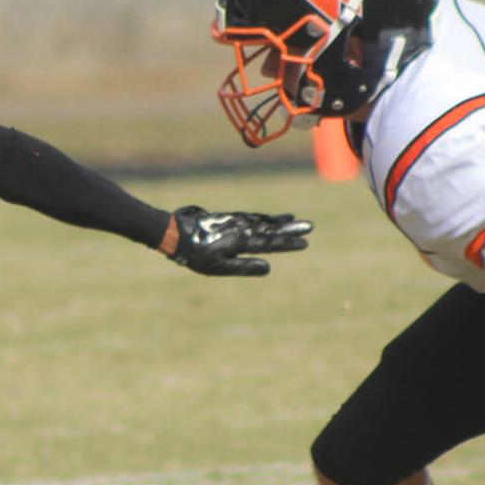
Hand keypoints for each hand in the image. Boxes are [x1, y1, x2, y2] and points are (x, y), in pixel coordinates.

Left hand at [165, 205, 311, 276]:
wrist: (175, 233)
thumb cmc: (195, 255)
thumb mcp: (218, 267)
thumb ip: (243, 266)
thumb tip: (268, 268)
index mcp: (240, 241)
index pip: (269, 242)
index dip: (288, 243)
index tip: (305, 242)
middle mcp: (240, 228)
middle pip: (270, 229)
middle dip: (290, 228)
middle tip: (310, 226)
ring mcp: (234, 221)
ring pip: (261, 221)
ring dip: (279, 220)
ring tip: (294, 218)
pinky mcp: (228, 218)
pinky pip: (251, 217)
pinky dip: (264, 217)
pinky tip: (269, 218)